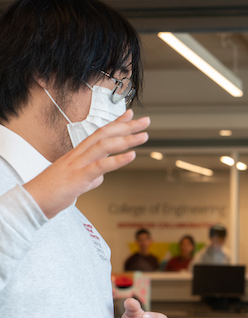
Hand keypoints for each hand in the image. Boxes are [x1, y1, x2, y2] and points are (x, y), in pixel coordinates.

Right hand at [24, 110, 149, 218]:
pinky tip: (131, 155)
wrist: (31, 203)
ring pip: (104, 146)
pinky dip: (118, 160)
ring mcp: (78, 164)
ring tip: (143, 136)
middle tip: (145, 121)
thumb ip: (89, 177)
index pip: (99, 133)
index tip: (130, 114)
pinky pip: (100, 166)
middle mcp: (78, 155)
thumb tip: (100, 177)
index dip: (116, 123)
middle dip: (127, 126)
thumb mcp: (75, 183)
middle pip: (105, 134)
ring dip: (126, 140)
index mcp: (77, 154)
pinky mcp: (78, 177)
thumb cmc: (51, 193)